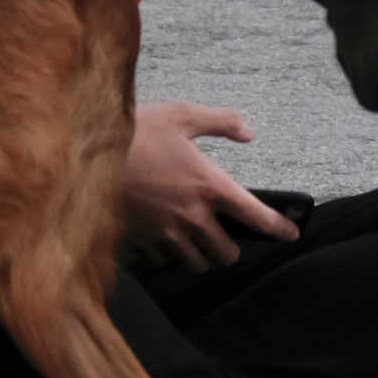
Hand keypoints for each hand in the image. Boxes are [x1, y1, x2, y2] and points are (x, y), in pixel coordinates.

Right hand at [123, 102, 299, 270]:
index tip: (291, 234)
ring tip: (198, 241)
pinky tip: (165, 239)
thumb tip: (248, 132)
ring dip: (202, 255)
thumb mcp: (182, 114)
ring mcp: (165, 233)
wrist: (86, 155)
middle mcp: (192, 216)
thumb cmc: (136, 132)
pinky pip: (164, 260)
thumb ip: (221, 122)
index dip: (279, 228)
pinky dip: (169, 254)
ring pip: (197, 263)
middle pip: (227, 254)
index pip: (256, 216)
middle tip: (226, 237)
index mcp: (209, 185)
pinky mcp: (141, 241)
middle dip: (231, 248)